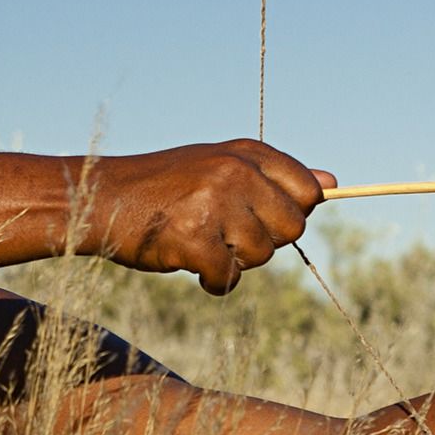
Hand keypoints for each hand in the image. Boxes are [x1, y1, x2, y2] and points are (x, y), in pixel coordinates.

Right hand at [82, 140, 335, 294]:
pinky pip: (227, 278)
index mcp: (246, 152)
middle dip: (264, 240)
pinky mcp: (193, 238)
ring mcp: (215, 203)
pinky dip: (212, 282)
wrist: (102, 199)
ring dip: (233, 260)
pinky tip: (190, 264)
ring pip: (261, 255)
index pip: (308, 190)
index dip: (289, 212)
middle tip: (225, 232)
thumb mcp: (221, 166)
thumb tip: (332, 182)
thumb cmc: (165, 187)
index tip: (260, 217)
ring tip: (199, 241)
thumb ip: (274, 175)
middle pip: (293, 228)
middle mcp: (235, 171)